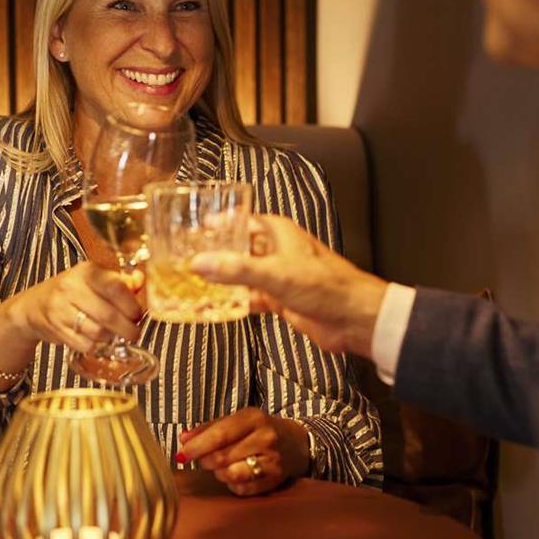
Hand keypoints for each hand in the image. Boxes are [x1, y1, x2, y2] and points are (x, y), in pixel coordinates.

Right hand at [3, 260, 142, 354]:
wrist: (34, 306)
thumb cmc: (71, 290)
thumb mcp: (93, 278)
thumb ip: (119, 281)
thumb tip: (140, 282)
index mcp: (85, 272)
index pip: (114, 287)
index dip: (131, 304)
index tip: (139, 313)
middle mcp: (71, 289)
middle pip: (108, 314)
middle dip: (127, 327)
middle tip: (135, 331)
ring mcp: (61, 311)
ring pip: (98, 332)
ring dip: (113, 337)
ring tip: (117, 334)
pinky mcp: (57, 330)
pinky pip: (85, 344)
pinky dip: (98, 346)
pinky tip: (100, 340)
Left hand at [176, 407, 309, 496]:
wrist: (297, 443)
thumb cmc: (260, 430)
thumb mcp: (238, 420)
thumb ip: (209, 428)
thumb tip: (183, 439)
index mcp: (254, 418)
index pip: (220, 434)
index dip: (197, 446)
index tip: (182, 454)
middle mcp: (266, 438)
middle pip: (222, 456)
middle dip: (206, 460)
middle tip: (204, 458)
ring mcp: (272, 461)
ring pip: (231, 474)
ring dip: (219, 473)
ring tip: (222, 466)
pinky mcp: (274, 480)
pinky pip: (242, 489)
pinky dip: (233, 484)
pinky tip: (237, 474)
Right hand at [190, 215, 387, 356]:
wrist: (352, 318)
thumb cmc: (327, 286)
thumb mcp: (276, 274)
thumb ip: (236, 269)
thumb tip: (201, 262)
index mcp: (280, 233)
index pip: (244, 220)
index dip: (221, 223)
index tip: (195, 228)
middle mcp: (278, 251)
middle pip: (240, 247)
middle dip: (216, 253)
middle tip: (186, 258)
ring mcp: (279, 276)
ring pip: (243, 274)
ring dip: (223, 279)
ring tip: (193, 283)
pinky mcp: (281, 299)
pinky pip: (251, 297)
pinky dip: (235, 302)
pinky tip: (216, 307)